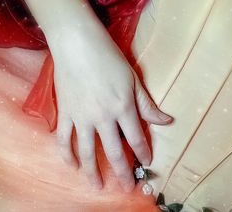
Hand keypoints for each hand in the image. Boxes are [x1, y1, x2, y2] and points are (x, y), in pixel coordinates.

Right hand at [49, 24, 171, 189]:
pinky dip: (67, 155)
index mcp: (123, 107)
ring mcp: (81, 117)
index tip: (148, 163)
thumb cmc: (109, 56)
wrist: (77, 43)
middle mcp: (103, 116)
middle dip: (122, 172)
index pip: (136, 138)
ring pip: (87, 151)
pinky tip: (73, 166)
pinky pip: (64, 140)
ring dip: (93, 172)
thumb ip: (147, 104)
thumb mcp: (133, 79)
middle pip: (113, 151)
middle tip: (126, 187)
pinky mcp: (65, 113)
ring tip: (97, 186)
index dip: (143, 153)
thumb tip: (167, 121)